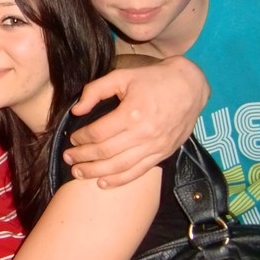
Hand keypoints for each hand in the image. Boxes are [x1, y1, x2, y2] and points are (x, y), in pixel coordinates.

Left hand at [64, 56, 209, 187]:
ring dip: (95, 172)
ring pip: (119, 166)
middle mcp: (144, 134)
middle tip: (68, 159)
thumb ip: (95, 90)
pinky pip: (138, 172)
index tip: (73, 138)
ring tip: (78, 173)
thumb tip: (77, 110)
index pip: (98, 133)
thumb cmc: (153, 79)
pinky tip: (102, 182)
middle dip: (83, 157)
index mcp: (132, 113)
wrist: (190, 86)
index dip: (81, 138)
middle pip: (105, 152)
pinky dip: (119, 180)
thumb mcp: (121, 76)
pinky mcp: (163, 154)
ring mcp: (155, 146)